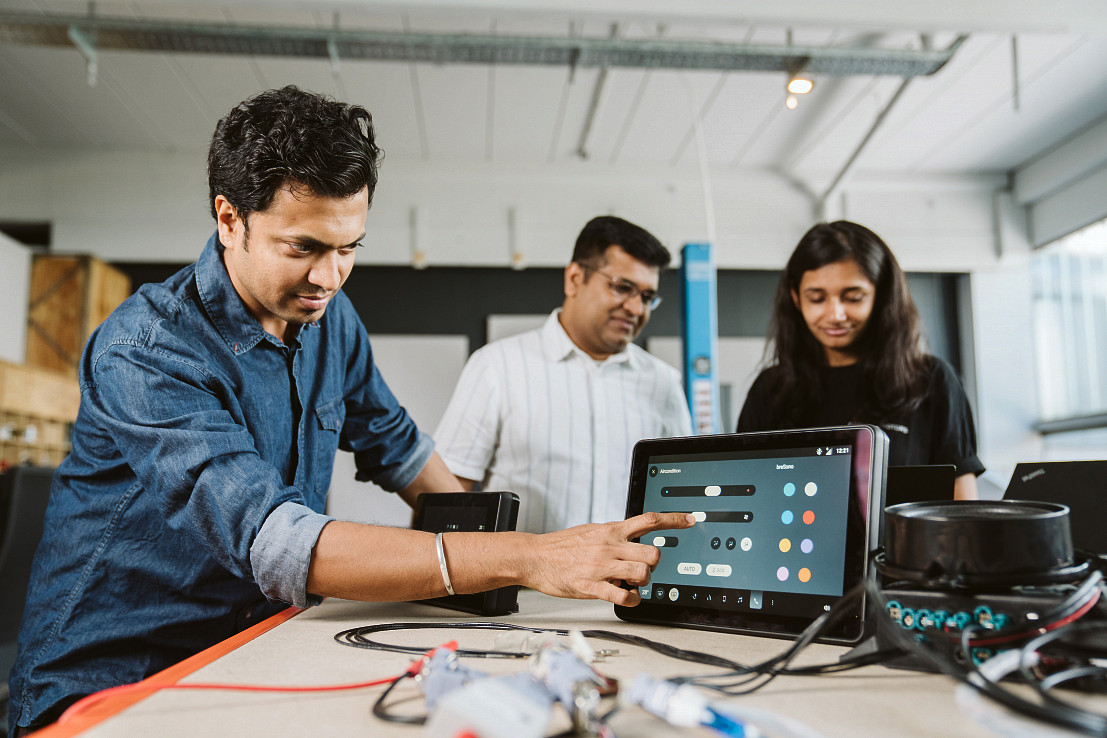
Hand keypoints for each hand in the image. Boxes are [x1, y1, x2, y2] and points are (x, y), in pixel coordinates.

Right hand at [520, 512, 695, 606]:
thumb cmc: (561, 546)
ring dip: (642, 582)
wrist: (534, 557)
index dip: (674, 519)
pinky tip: (626, 597)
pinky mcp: (592, 586)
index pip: (649, 519)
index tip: (691, 520)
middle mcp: (610, 546)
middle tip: (642, 569)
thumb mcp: (591, 531)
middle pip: (653, 553)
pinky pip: (624, 596)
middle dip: (654, 564)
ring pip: (643, 573)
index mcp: (611, 530)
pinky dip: (632, 600)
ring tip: (630, 583)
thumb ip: (614, 535)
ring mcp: (601, 566)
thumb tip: (633, 536)